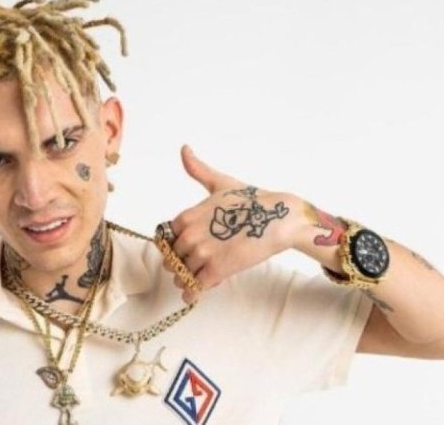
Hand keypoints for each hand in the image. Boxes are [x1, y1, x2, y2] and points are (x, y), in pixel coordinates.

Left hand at [168, 145, 301, 302]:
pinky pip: (194, 287)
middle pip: (172, 258)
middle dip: (180, 263)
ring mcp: (203, 253)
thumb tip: (184, 149)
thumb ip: (198, 170)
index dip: (174, 245)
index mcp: (186, 216)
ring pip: (181, 274)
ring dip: (185, 279)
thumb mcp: (220, 183)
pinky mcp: (218, 270)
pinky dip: (192, 294)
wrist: (278, 219)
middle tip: (193, 265)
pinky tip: (194, 295)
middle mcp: (190, 235)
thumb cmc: (250, 200)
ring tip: (196, 278)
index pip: (165, 239)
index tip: (184, 249)